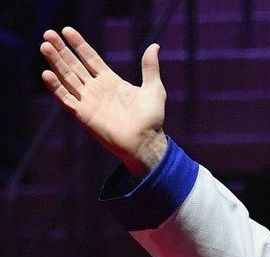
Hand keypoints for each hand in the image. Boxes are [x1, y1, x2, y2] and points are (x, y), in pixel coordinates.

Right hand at [40, 27, 167, 175]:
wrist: (146, 143)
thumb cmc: (151, 119)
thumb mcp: (154, 89)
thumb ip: (150, 68)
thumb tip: (155, 45)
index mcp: (110, 81)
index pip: (90, 58)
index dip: (78, 44)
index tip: (67, 30)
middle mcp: (96, 89)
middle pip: (74, 65)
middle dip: (61, 50)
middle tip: (48, 33)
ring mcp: (88, 101)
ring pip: (67, 78)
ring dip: (55, 63)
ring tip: (45, 46)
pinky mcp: (83, 115)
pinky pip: (66, 99)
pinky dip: (56, 87)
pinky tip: (47, 74)